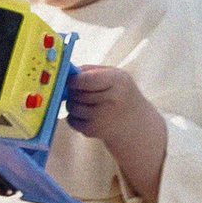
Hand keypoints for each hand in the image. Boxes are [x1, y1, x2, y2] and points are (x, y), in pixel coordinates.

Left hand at [61, 60, 165, 199]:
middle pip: (76, 93)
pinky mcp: (94, 131)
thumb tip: (65, 72)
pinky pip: (71, 121)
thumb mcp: (114, 75)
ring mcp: (102, 119)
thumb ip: (90, 70)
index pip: (86, 79)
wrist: (136, 124)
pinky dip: (73, 117)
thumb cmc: (120, 93)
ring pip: (72, 107)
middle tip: (78, 90)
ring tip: (84, 102)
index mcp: (117, 82)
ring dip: (72, 103)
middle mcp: (111, 101)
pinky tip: (86, 115)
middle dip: (72, 91)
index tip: (70, 79)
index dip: (73, 79)